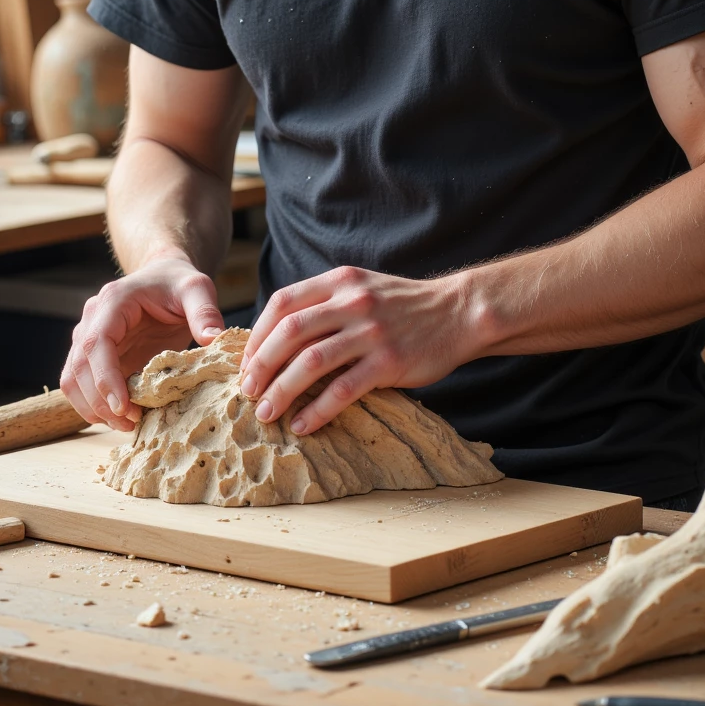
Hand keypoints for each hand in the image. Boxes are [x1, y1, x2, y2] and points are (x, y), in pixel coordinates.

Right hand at [60, 256, 225, 430]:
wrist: (163, 278)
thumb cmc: (177, 283)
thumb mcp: (196, 289)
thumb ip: (204, 312)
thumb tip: (214, 340)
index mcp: (113, 301)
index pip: (96, 343)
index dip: (105, 378)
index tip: (123, 407)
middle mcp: (92, 319)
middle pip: (79, 367)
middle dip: (100, 401)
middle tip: (131, 423)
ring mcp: (88, 338)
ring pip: (73, 380)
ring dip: (93, 408)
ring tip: (126, 425)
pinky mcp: (94, 357)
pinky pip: (81, 385)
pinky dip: (94, 406)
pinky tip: (120, 417)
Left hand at [238, 265, 483, 435]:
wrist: (458, 312)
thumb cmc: (404, 306)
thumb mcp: (362, 287)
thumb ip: (326, 302)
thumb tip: (279, 336)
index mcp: (340, 281)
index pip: (283, 302)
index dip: (258, 334)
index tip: (247, 361)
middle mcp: (352, 302)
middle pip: (289, 332)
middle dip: (261, 365)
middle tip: (247, 391)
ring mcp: (371, 331)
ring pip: (311, 362)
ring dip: (282, 391)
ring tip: (267, 413)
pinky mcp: (389, 362)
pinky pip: (343, 389)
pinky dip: (317, 410)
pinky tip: (303, 424)